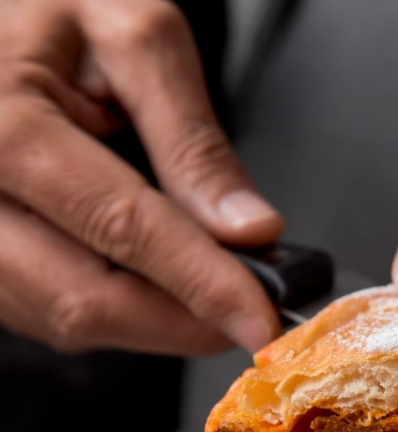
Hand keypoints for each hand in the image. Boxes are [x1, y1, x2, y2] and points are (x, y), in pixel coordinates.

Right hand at [0, 0, 283, 355]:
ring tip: (207, 289)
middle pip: (82, 299)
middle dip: (182, 322)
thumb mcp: (135, 38)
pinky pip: (40, 309)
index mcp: (5, 125)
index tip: (261, 320)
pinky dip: (112, 310)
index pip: (122, 228)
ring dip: (149, 322)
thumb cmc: (50, 9)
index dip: (203, 285)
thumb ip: (193, 140)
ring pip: (60, 318)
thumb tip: (248, 229)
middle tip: (250, 316)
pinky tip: (152, 281)